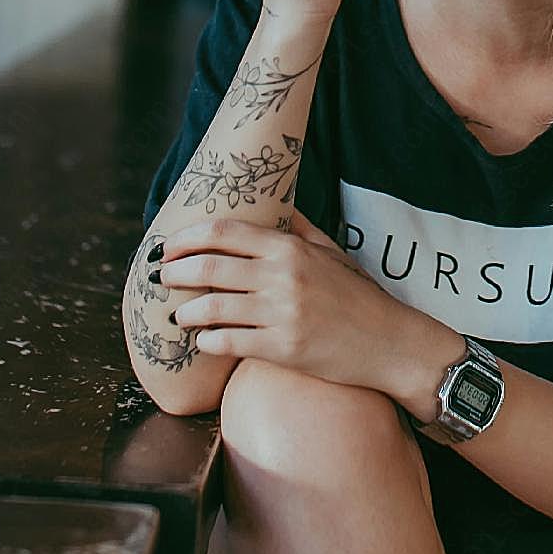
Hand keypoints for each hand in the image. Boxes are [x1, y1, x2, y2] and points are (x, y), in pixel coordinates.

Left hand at [155, 209, 422, 396]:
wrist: (388, 342)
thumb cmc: (358, 295)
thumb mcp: (331, 252)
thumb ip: (300, 228)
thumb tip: (278, 205)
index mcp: (290, 248)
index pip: (226, 232)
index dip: (189, 237)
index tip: (170, 245)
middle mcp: (283, 276)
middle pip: (211, 267)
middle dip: (177, 272)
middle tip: (164, 277)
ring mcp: (281, 313)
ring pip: (213, 308)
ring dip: (187, 311)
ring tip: (180, 313)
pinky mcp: (282, 348)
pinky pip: (229, 343)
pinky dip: (208, 341)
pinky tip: (204, 340)